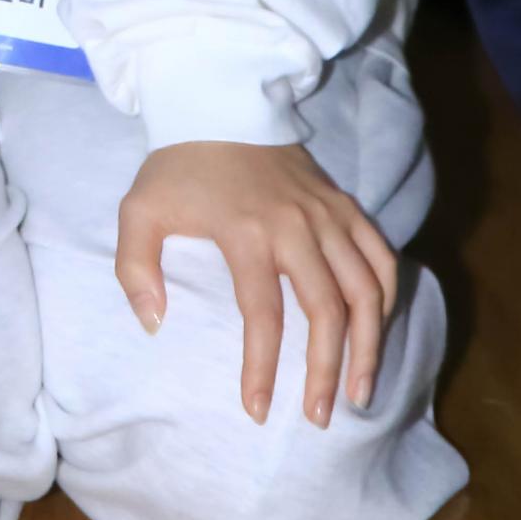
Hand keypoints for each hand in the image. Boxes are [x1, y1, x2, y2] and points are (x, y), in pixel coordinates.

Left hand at [114, 139, 398, 428]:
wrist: (220, 103)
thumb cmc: (178, 165)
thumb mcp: (138, 211)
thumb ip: (135, 270)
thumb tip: (155, 325)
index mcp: (246, 232)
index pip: (263, 314)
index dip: (262, 368)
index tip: (259, 411)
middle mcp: (297, 226)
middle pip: (328, 309)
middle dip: (327, 370)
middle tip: (320, 417)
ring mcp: (328, 214)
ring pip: (367, 289)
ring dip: (368, 344)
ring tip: (361, 392)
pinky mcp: (346, 204)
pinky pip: (381, 257)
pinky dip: (385, 299)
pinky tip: (375, 333)